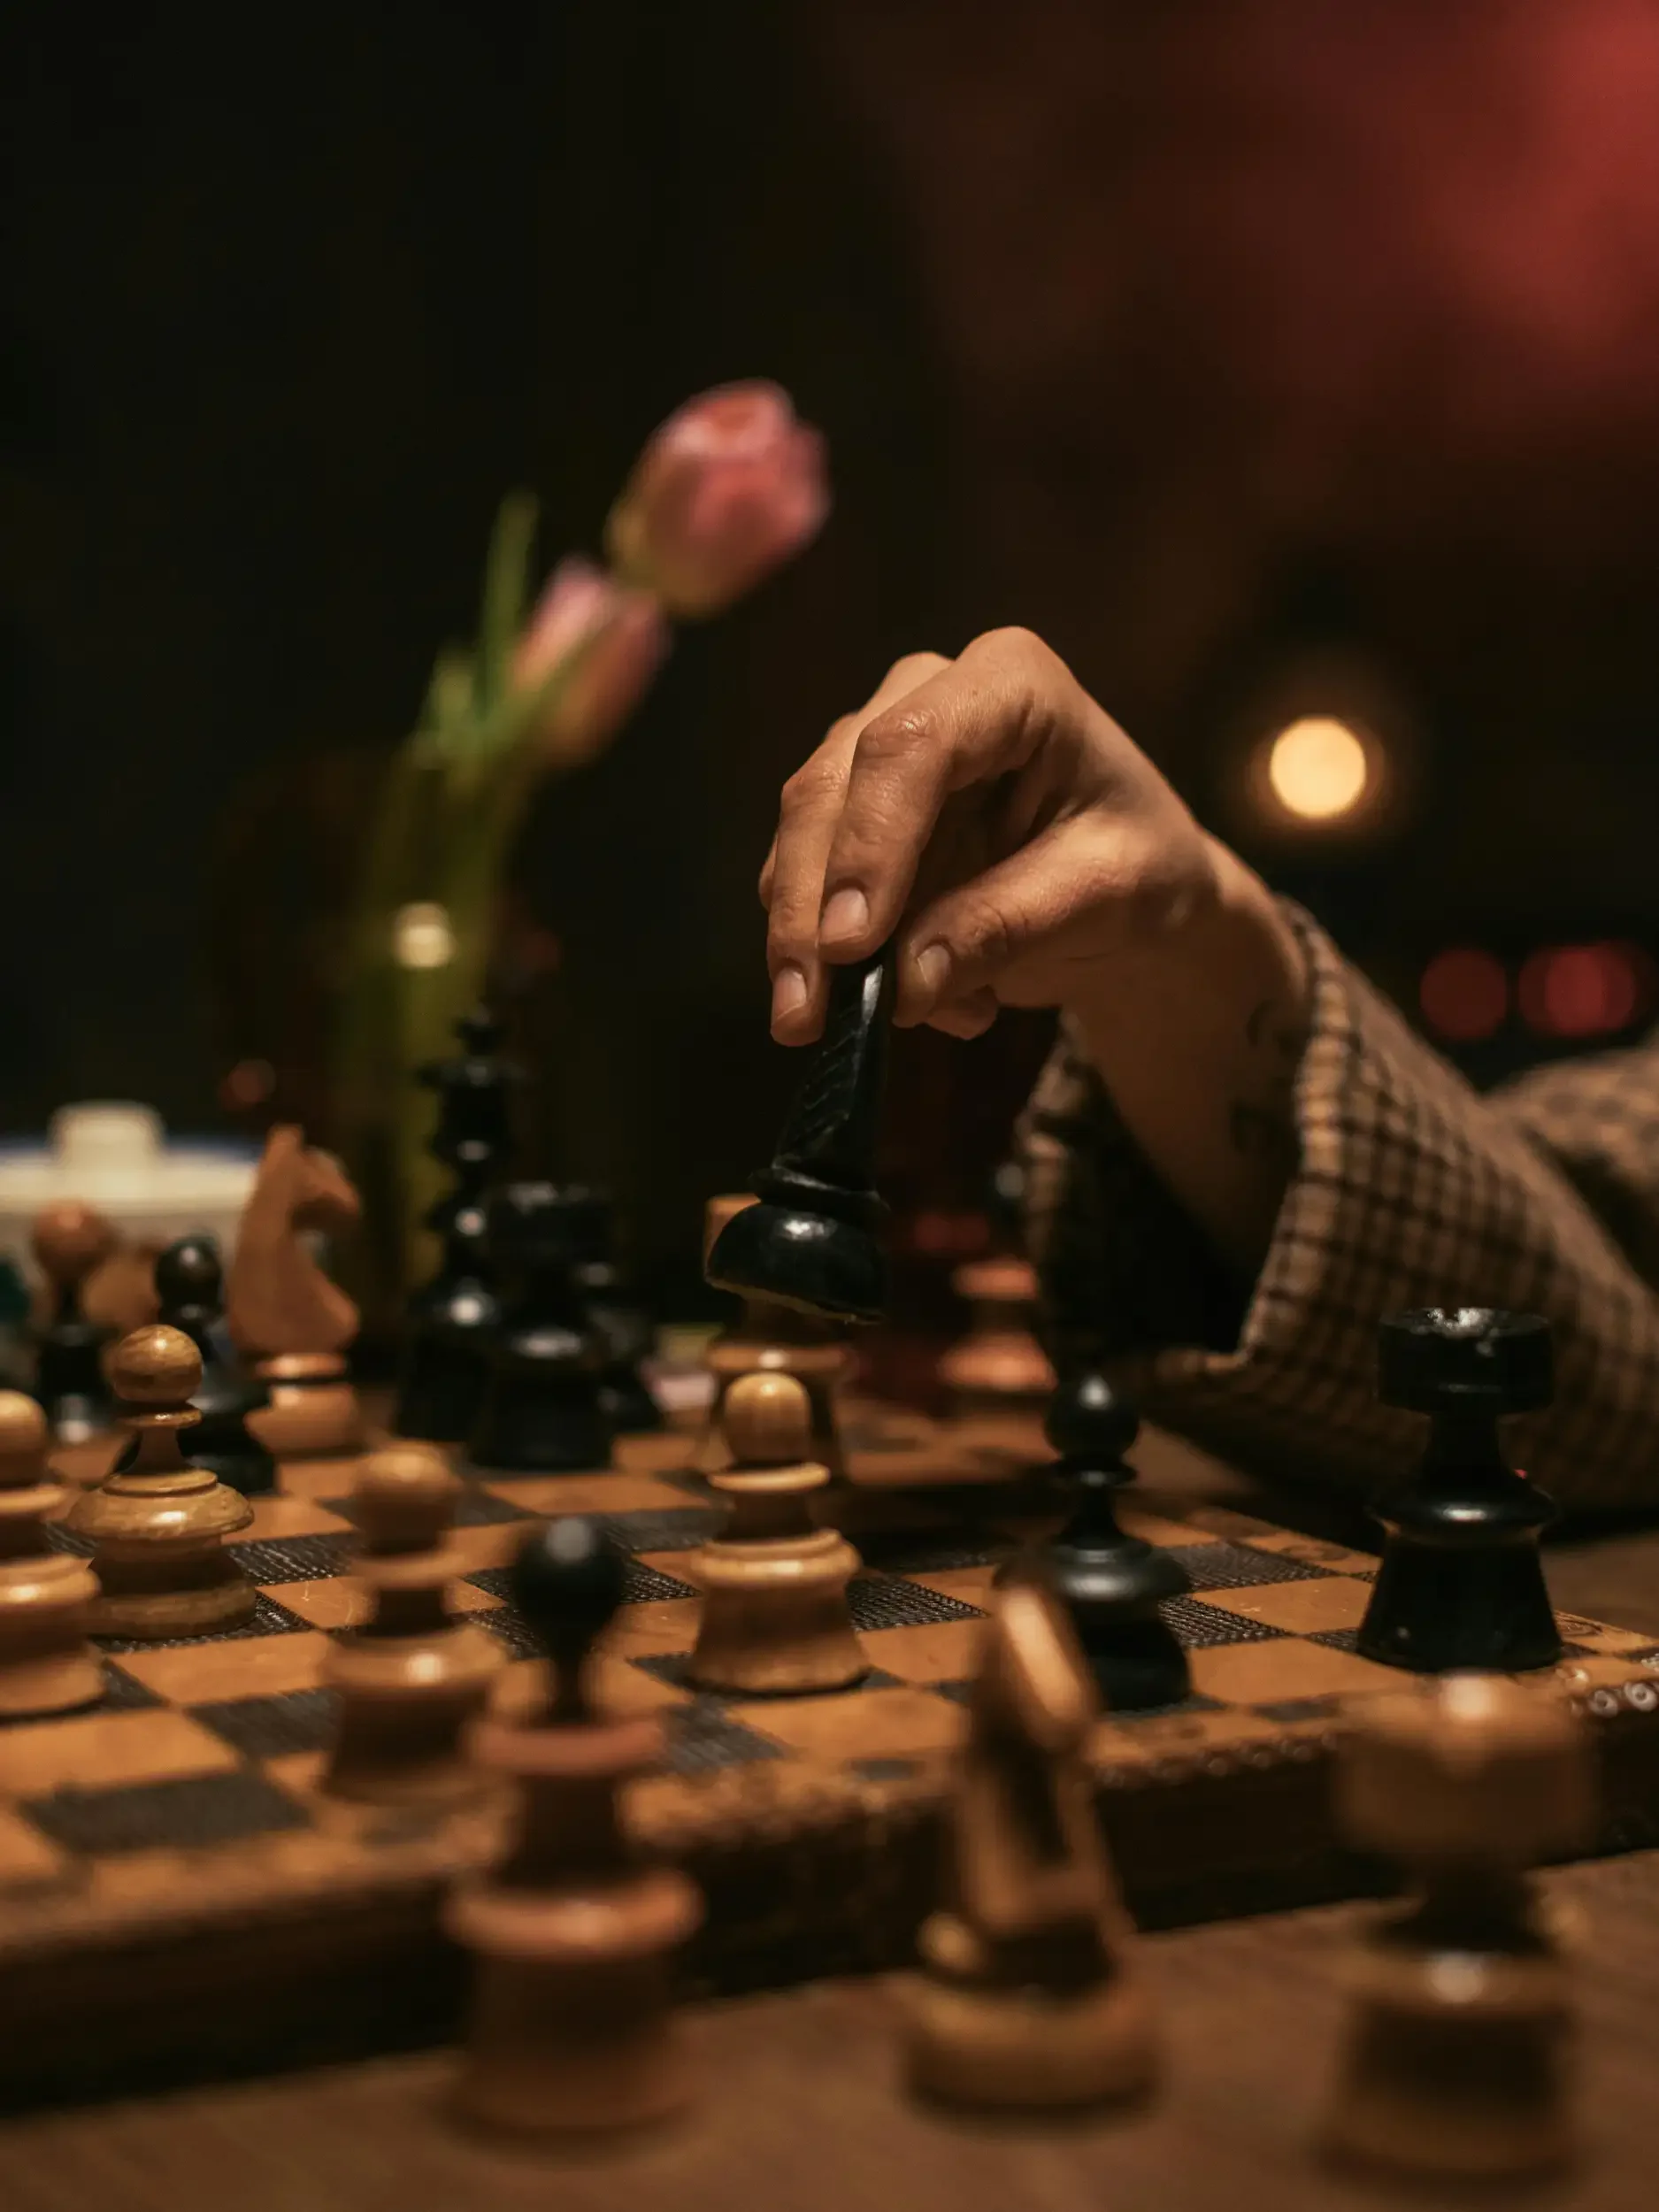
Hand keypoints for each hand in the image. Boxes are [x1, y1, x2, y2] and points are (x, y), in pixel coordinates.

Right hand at [759, 628, 1311, 1273]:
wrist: (1128, 886)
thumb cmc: (1137, 866)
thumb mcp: (1104, 896)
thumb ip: (1007, 927)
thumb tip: (902, 984)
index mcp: (1012, 683)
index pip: (913, 746)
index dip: (871, 841)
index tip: (852, 943)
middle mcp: (927, 694)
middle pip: (834, 786)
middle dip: (811, 907)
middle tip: (808, 1013)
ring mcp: (876, 746)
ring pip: (802, 834)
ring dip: (805, 941)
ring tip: (853, 1029)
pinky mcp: (850, 810)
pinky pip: (807, 882)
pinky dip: (832, 954)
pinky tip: (904, 1005)